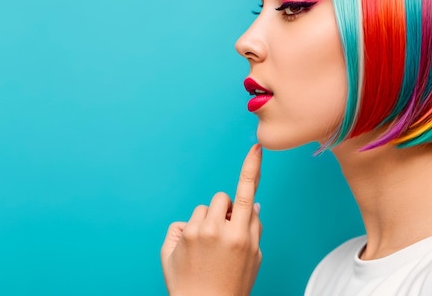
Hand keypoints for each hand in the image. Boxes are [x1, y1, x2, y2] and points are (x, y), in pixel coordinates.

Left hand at [161, 144, 262, 295]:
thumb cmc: (232, 287)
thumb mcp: (253, 259)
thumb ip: (254, 228)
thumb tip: (251, 203)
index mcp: (239, 234)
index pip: (246, 192)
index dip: (252, 168)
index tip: (256, 149)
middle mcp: (215, 230)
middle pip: (220, 197)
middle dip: (223, 209)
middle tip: (223, 233)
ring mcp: (193, 234)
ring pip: (201, 209)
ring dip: (205, 221)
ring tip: (206, 248)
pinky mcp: (175, 239)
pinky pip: (183, 222)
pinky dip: (187, 233)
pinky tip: (191, 253)